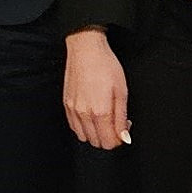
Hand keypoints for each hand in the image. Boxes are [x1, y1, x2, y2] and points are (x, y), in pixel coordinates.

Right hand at [63, 27, 129, 150]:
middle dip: (109, 137)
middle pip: (97, 142)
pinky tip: (91, 115)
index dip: (120, 139)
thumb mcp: (122, 91)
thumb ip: (122, 117)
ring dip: (95, 134)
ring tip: (103, 119)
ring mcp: (73, 110)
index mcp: (100, 112)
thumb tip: (123, 136)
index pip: (109, 142)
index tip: (125, 127)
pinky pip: (74, 126)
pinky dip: (84, 127)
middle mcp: (84, 114)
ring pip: (84, 137)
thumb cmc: (106, 67)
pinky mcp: (66, 104)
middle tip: (116, 122)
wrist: (85, 50)